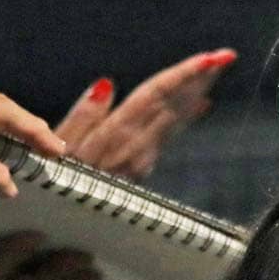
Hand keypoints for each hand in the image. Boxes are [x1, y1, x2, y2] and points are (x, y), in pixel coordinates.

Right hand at [54, 48, 234, 178]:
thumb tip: (106, 83)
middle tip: (226, 56)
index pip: (155, 97)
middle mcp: (137, 145)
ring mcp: (144, 157)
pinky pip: (171, 133)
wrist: (66, 223)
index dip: (182, 76)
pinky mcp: (143, 166)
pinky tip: (201, 103)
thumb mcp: (57, 148)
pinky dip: (187, 114)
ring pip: (176, 117)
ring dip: (197, 91)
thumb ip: (82, 116)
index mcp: (116, 136)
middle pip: (173, 104)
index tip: (209, 59)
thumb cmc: (52, 180)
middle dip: (201, 78)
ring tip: (216, 70)